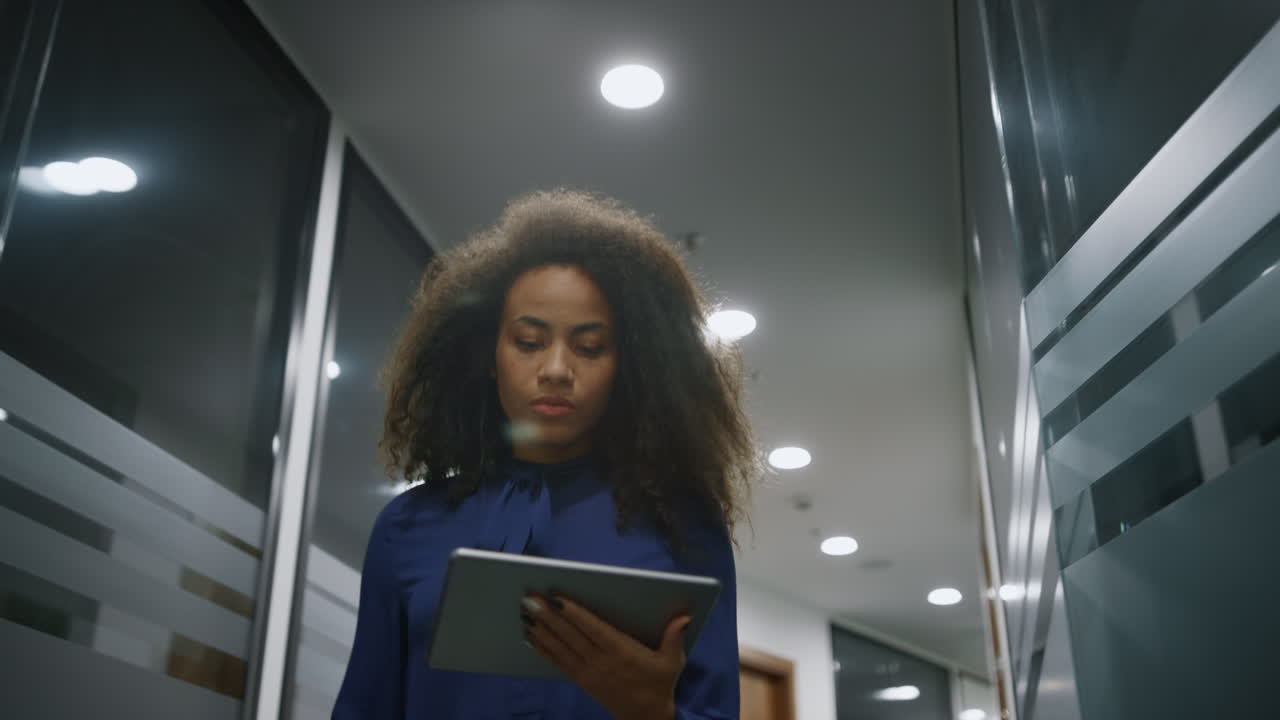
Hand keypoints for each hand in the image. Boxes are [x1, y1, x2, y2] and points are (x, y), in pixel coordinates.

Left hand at [521, 594, 689, 719]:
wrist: (645, 718)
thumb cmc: (659, 684)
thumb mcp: (673, 662)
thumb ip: (674, 637)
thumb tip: (684, 618)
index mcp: (621, 652)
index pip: (593, 628)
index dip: (574, 613)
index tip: (557, 598)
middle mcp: (601, 661)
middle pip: (571, 635)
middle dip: (548, 616)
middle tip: (529, 598)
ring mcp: (589, 672)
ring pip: (561, 647)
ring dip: (541, 629)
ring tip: (525, 614)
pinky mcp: (582, 681)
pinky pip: (559, 663)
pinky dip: (544, 649)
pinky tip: (531, 637)